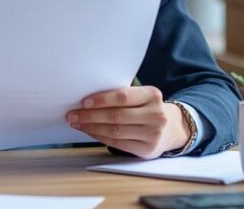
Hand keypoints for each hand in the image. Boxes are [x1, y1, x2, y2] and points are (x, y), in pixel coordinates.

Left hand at [66, 86, 189, 158]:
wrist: (171, 129)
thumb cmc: (146, 108)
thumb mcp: (141, 96)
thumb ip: (122, 96)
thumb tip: (87, 100)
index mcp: (152, 95)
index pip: (123, 96)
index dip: (101, 99)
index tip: (83, 102)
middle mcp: (155, 115)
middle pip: (116, 115)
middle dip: (90, 115)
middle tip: (72, 114)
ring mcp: (153, 134)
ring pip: (115, 131)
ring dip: (91, 127)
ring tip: (77, 123)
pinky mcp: (147, 149)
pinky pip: (117, 143)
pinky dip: (100, 137)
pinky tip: (89, 131)